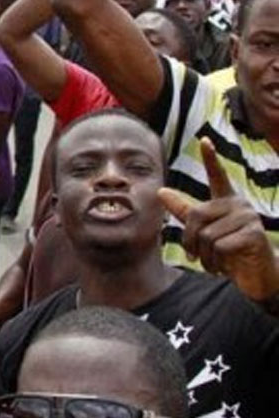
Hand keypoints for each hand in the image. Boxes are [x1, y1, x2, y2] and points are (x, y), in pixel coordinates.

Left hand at [159, 138, 278, 300]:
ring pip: (206, 235)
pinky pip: (219, 246)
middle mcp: (239, 204)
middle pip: (196, 216)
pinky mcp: (254, 234)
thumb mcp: (204, 230)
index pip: (217, 176)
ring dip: (204, 256)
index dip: (211, 158)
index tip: (204, 140)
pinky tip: (226, 266)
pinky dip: (216, 262)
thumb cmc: (229, 252)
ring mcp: (248, 217)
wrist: (256, 276)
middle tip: (197, 256)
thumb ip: (185, 211)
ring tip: (216, 262)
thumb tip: (161, 191)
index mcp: (227, 201)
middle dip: (190, 241)